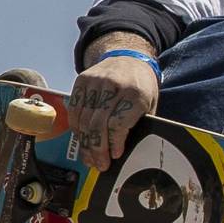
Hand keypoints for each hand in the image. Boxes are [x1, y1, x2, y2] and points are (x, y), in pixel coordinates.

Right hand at [67, 55, 159, 170]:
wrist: (128, 58)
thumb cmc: (140, 86)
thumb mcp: (149, 105)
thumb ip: (138, 126)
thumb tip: (125, 153)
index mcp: (135, 93)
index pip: (118, 124)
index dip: (113, 143)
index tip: (114, 156)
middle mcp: (114, 85)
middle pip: (98, 124)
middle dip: (97, 149)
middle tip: (99, 164)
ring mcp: (95, 81)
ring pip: (84, 120)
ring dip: (85, 142)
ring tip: (89, 157)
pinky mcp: (82, 80)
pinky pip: (74, 110)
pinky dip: (76, 128)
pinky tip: (82, 137)